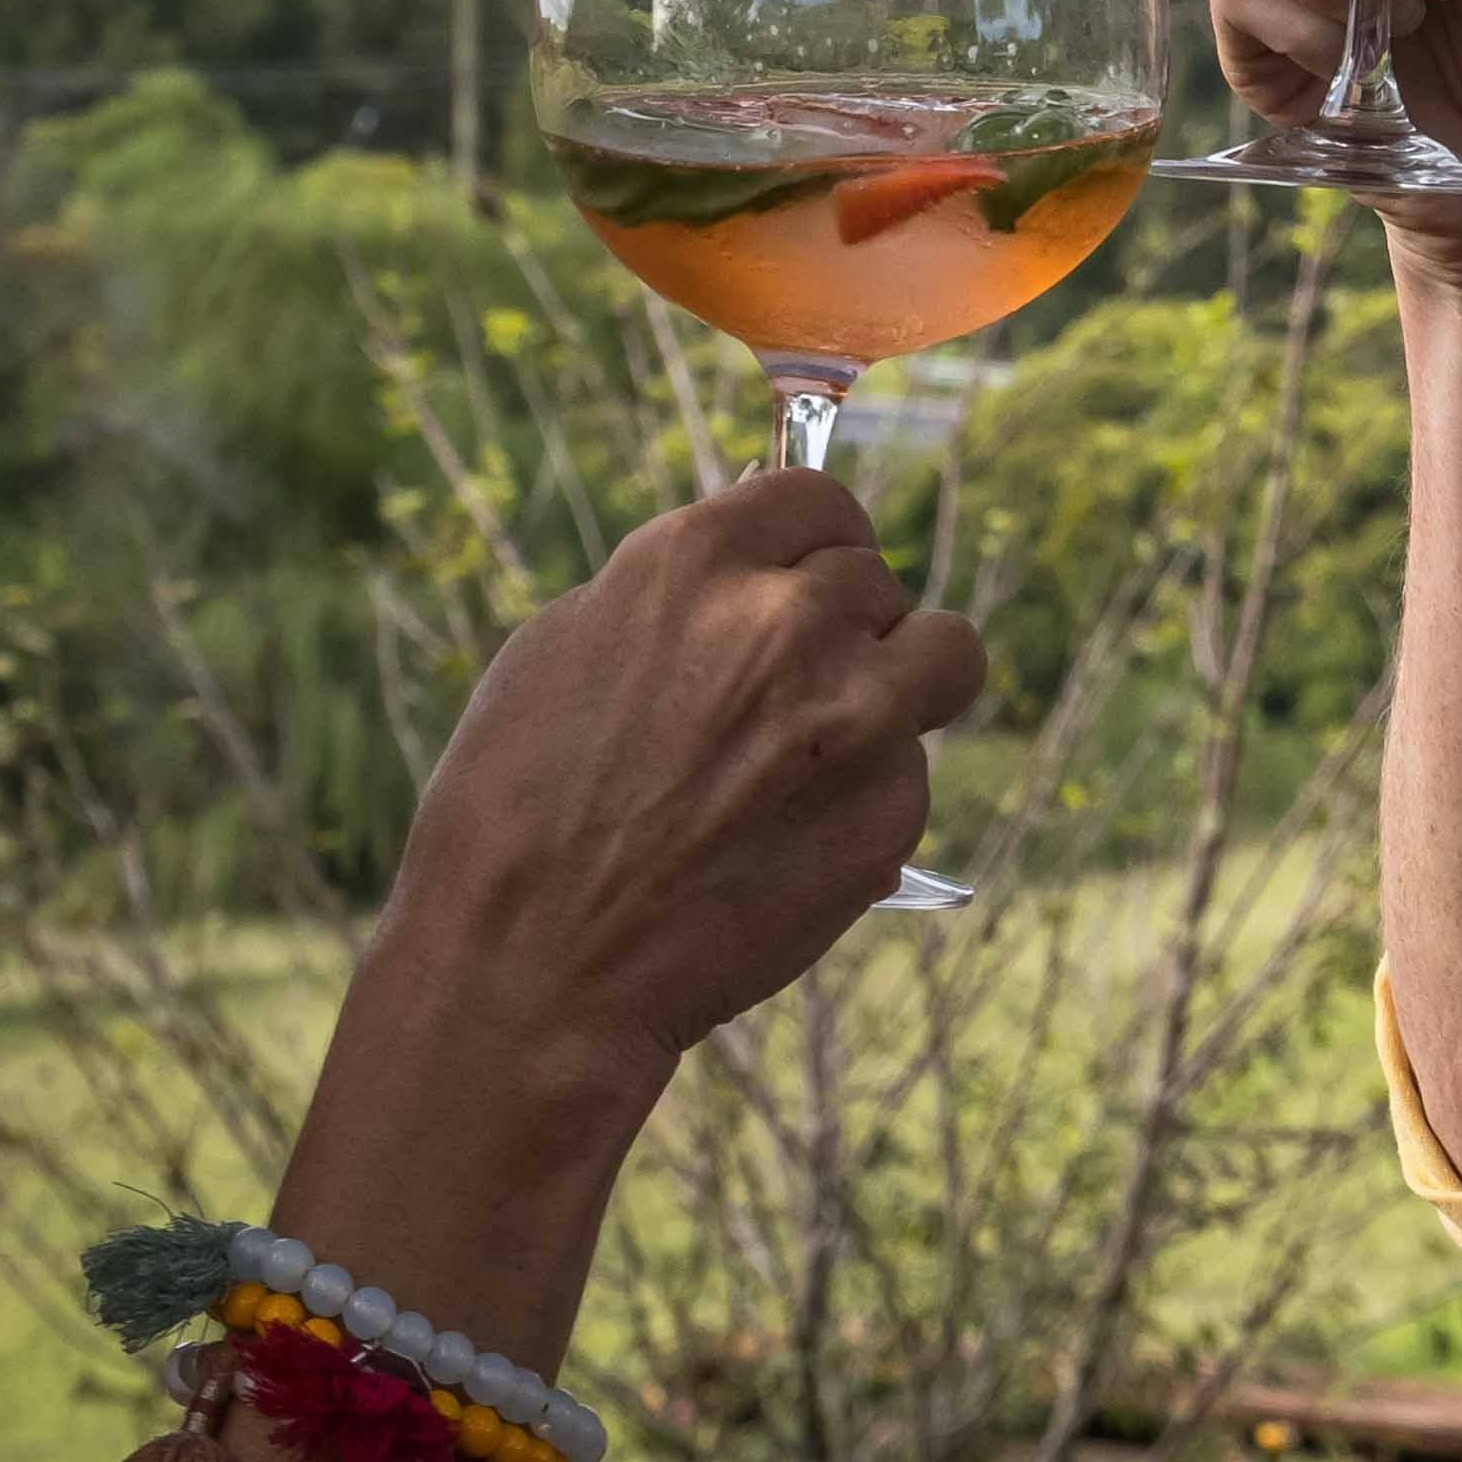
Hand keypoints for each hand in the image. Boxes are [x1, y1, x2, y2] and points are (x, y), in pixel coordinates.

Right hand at [383, 468, 986, 1081]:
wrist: (536, 965)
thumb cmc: (518, 807)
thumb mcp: (568, 647)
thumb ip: (678, 597)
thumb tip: (749, 571)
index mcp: (698, 560)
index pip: (817, 496)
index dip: (815, 539)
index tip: (809, 572)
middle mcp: (790, 622)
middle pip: (877, 578)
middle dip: (847, 623)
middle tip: (797, 689)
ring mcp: (855, 718)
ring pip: (944, 657)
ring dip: (903, 686)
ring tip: (839, 743)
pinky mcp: (891, 812)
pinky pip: (912, 773)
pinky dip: (868, 800)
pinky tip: (788, 843)